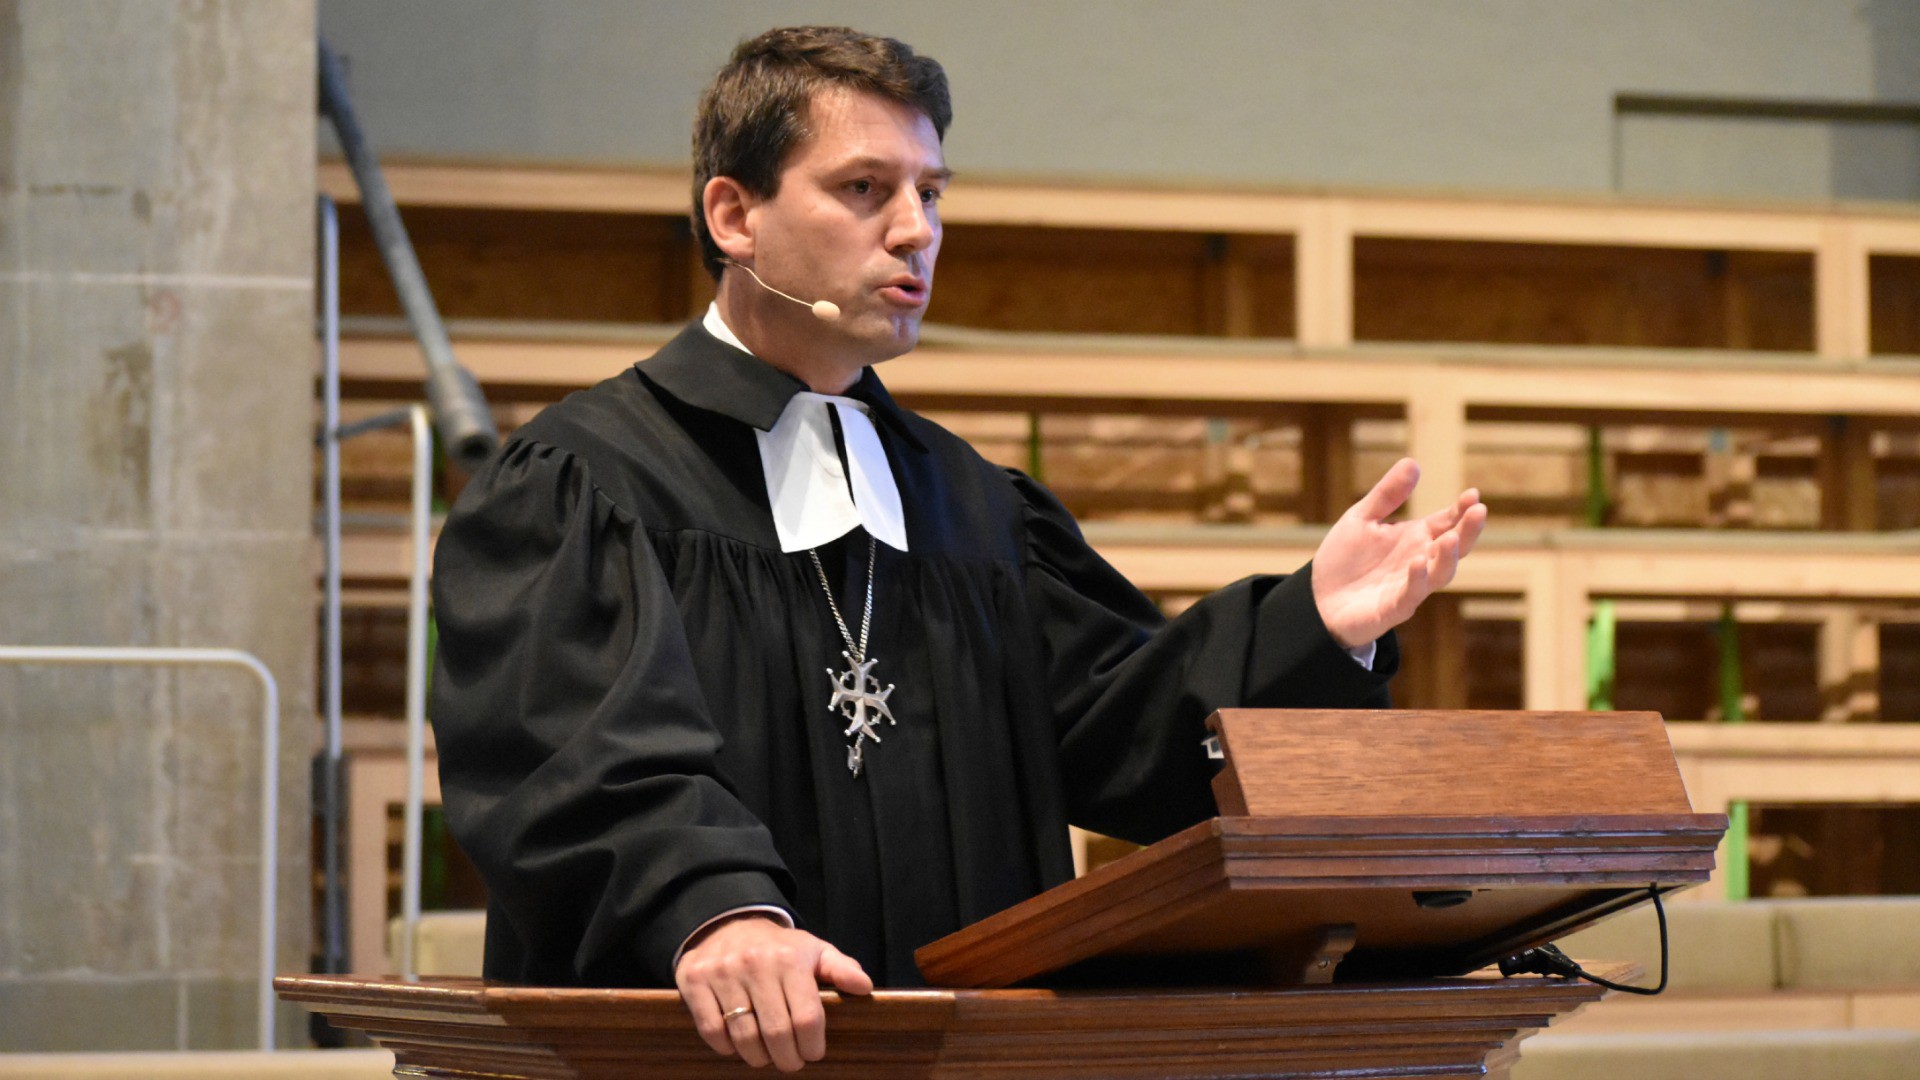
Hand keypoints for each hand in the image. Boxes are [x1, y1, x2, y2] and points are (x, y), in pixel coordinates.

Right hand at [675, 914, 872, 1071]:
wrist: (728, 923)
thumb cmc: (777, 947)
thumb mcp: (813, 950)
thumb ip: (841, 969)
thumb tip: (864, 986)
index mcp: (789, 959)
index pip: (807, 1017)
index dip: (812, 1045)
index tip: (813, 1053)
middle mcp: (756, 964)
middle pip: (776, 1033)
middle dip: (787, 1058)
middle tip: (791, 1063)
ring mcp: (722, 972)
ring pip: (743, 1036)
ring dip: (758, 1057)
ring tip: (766, 1057)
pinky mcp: (694, 980)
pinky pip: (711, 1029)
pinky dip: (726, 1046)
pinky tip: (737, 1045)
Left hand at [1311, 458, 1485, 647]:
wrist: (1317, 600)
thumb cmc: (1344, 559)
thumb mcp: (1362, 518)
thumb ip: (1387, 495)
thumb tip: (1413, 463)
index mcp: (1416, 538)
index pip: (1447, 522)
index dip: (1461, 510)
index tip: (1472, 494)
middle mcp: (1419, 562)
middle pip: (1453, 547)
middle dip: (1468, 531)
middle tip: (1479, 511)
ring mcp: (1408, 587)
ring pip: (1439, 574)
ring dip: (1447, 558)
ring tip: (1451, 538)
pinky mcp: (1391, 609)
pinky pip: (1409, 596)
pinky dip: (1416, 581)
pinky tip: (1418, 563)